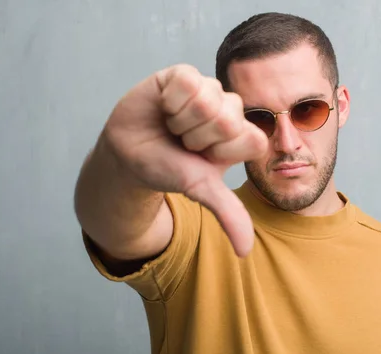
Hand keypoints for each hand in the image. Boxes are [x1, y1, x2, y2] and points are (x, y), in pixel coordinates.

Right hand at [103, 64, 268, 256]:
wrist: (128, 155)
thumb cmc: (167, 168)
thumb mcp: (199, 190)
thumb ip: (228, 213)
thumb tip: (245, 252)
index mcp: (241, 136)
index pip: (252, 139)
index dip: (220, 153)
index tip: (201, 158)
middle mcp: (229, 110)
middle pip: (228, 119)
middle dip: (197, 138)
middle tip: (183, 141)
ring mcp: (208, 89)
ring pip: (207, 101)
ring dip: (180, 121)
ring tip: (172, 125)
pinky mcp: (185, 75)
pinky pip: (188, 82)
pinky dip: (169, 100)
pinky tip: (164, 107)